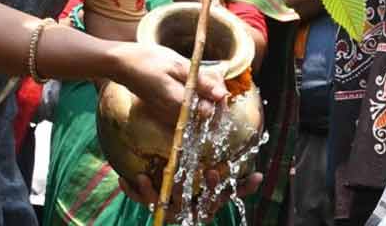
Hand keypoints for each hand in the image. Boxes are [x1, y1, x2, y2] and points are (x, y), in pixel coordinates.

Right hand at [110, 42, 227, 125]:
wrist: (121, 63)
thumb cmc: (148, 60)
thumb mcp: (178, 65)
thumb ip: (201, 82)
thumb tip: (222, 95)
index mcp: (179, 103)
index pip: (209, 112)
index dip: (218, 99)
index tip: (218, 84)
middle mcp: (172, 114)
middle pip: (202, 117)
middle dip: (212, 101)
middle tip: (212, 81)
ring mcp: (165, 115)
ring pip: (193, 115)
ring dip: (202, 101)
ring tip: (202, 83)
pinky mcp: (160, 112)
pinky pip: (182, 113)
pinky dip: (190, 103)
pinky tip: (189, 88)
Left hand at [120, 170, 262, 222]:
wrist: (175, 214)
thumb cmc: (203, 198)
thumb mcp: (221, 193)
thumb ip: (240, 188)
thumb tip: (261, 177)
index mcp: (205, 206)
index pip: (215, 199)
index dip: (217, 188)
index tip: (217, 172)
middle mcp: (187, 211)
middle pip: (184, 203)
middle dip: (181, 189)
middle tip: (186, 173)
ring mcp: (169, 211)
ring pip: (159, 205)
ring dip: (151, 193)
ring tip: (144, 177)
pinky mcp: (154, 208)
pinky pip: (141, 202)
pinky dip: (132, 192)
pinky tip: (124, 178)